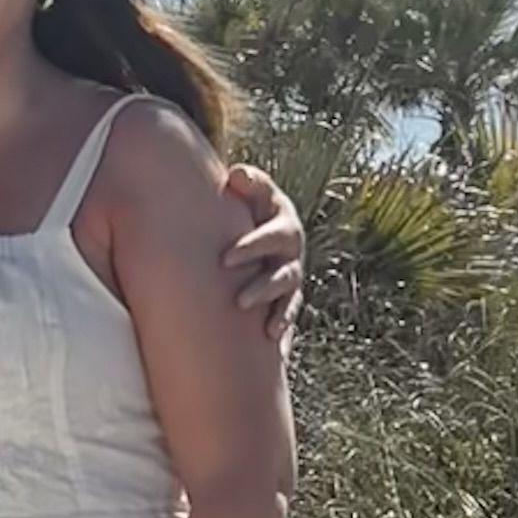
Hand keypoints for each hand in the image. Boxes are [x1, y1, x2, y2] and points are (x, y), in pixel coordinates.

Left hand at [214, 159, 304, 346]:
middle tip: (239, 302)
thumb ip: (247, 182)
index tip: (226, 259)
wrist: (254, 219)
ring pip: (287, 297)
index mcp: (282, 224)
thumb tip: (236, 175)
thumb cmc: (247, 202)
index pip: (273, 236)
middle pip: (284, 273)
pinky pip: (288, 312)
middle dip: (263, 287)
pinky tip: (273, 342)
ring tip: (263, 330)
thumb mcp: (251, 189)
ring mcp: (290, 274)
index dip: (253, 247)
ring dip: (277, 312)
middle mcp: (291, 252)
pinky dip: (282, 325)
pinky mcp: (286, 294)